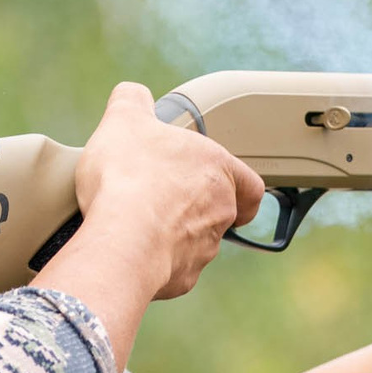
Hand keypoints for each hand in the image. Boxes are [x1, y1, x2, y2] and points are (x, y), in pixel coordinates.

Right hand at [72, 82, 265, 299]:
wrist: (122, 239)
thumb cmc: (130, 178)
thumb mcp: (124, 120)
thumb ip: (132, 100)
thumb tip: (133, 94)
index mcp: (217, 169)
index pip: (249, 181)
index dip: (239, 184)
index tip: (222, 186)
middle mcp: (220, 211)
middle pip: (221, 211)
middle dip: (195, 207)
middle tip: (162, 198)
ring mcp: (204, 248)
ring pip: (199, 241)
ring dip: (176, 234)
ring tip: (139, 224)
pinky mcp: (183, 277)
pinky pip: (174, 269)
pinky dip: (157, 261)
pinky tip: (132, 250)